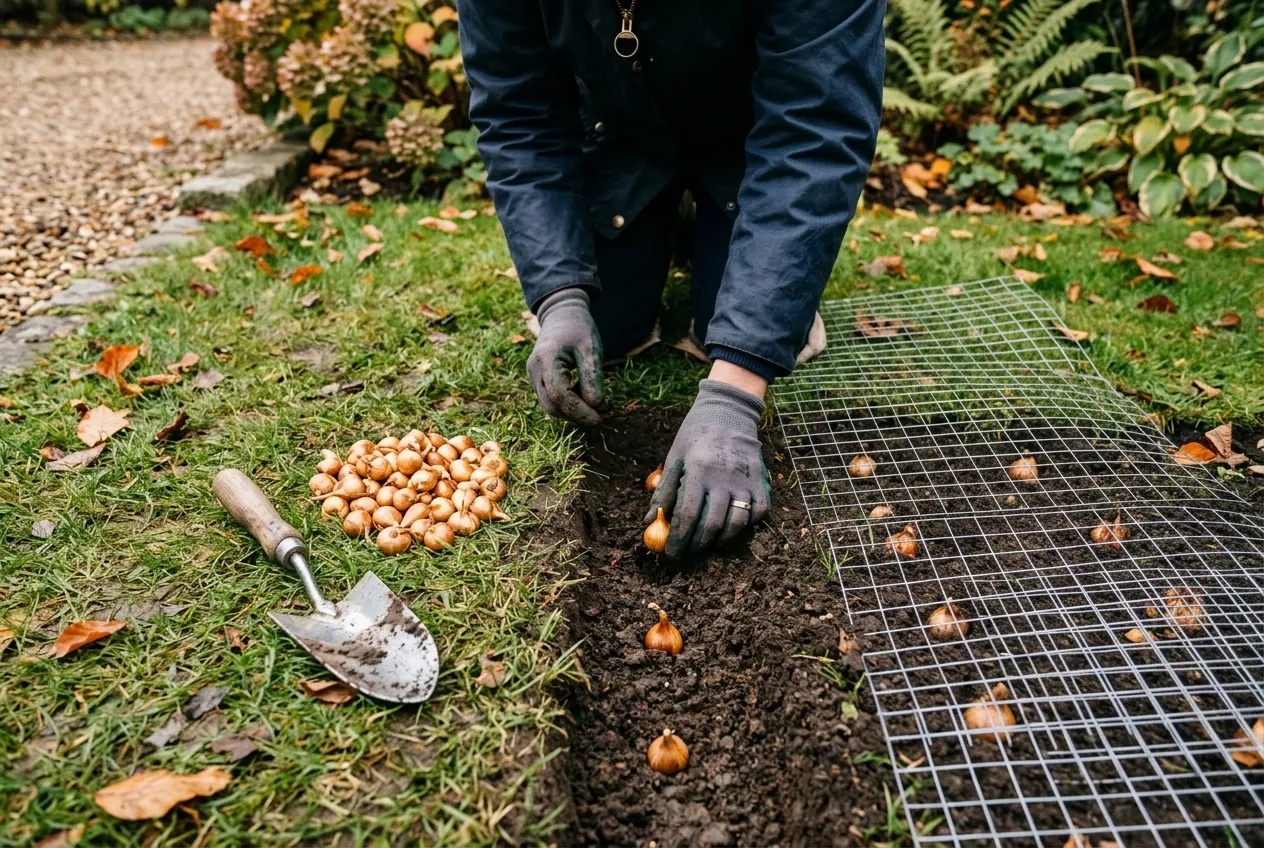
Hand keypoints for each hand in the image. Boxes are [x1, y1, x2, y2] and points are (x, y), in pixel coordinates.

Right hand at [527, 288, 603, 424]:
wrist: (561, 315)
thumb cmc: (579, 329)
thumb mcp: (591, 349)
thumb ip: (592, 377)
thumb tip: (596, 406)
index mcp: (546, 359)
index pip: (560, 395)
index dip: (579, 411)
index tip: (599, 418)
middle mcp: (534, 370)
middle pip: (552, 406)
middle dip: (576, 415)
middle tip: (601, 414)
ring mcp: (533, 375)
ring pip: (550, 406)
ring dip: (572, 411)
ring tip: (596, 404)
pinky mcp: (537, 379)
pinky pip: (550, 399)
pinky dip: (567, 404)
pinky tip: (584, 396)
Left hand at [645, 378, 770, 557]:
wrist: (729, 411)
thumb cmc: (695, 435)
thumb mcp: (675, 457)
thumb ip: (664, 490)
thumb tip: (650, 521)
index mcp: (698, 469)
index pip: (687, 514)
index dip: (678, 539)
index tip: (671, 554)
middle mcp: (723, 477)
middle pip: (711, 524)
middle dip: (696, 545)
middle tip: (688, 552)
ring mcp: (745, 480)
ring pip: (736, 524)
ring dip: (720, 540)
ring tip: (707, 543)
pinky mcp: (761, 480)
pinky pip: (758, 513)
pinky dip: (746, 526)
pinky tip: (731, 527)